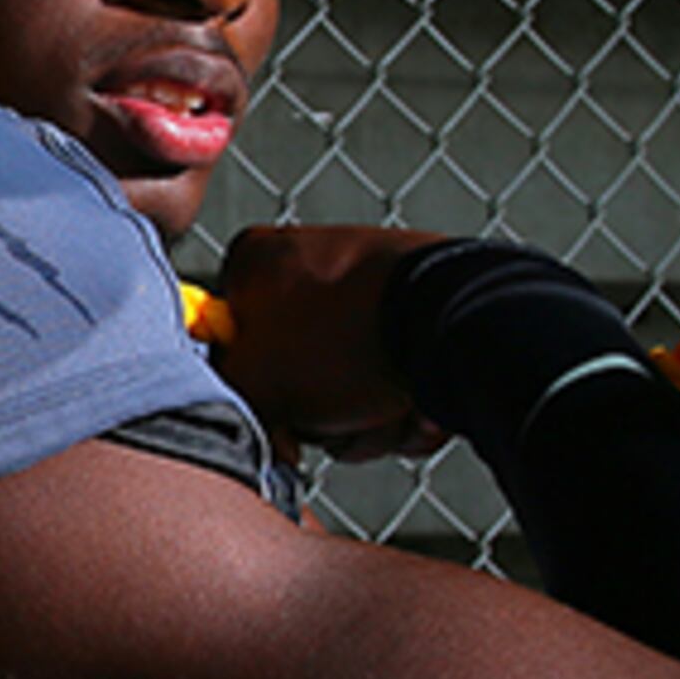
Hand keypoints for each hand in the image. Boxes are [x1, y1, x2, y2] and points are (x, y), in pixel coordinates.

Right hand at [207, 225, 450, 462]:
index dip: (251, 385)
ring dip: (366, 420)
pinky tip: (418, 402)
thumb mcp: (255, 377)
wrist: (453, 324)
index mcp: (258, 258)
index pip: (227, 338)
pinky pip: (393, 375)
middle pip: (293, 370)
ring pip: (347, 384)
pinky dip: (404, 403)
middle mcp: (312, 260)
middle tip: (337, 416)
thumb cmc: (348, 336)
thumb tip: (244, 414)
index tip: (272, 408)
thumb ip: (226, 392)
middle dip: (321, 415)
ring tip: (386, 409)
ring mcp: (369, 285)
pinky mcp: (418, 310)